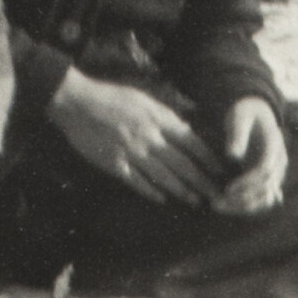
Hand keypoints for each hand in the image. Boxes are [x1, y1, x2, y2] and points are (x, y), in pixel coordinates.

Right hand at [48, 70, 223, 206]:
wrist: (78, 102)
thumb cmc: (110, 96)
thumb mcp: (143, 98)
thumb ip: (164, 113)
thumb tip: (187, 123)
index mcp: (157, 118)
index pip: (190, 141)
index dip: (206, 157)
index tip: (219, 169)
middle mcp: (149, 137)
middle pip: (181, 163)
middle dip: (200, 180)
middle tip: (215, 194)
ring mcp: (132, 152)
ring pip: (163, 175)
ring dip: (181, 190)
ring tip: (195, 200)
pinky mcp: (114, 164)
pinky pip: (136, 181)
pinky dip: (150, 191)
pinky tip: (162, 200)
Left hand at [212, 96, 286, 214]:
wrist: (256, 113)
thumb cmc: (245, 112)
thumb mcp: (239, 117)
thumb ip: (237, 134)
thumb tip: (232, 155)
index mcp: (274, 146)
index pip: (265, 171)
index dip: (247, 183)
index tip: (227, 189)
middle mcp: (279, 162)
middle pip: (267, 190)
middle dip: (243, 200)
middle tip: (217, 202)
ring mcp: (276, 172)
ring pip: (266, 199)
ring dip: (244, 206)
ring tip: (218, 205)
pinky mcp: (268, 179)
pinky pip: (261, 198)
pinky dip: (245, 205)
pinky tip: (225, 205)